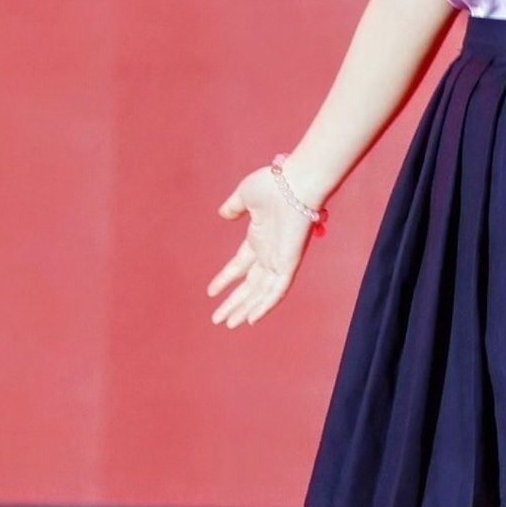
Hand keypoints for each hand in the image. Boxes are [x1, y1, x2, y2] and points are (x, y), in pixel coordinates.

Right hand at [205, 162, 321, 326]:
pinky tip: (252, 319)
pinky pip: (277, 291)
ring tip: (228, 324)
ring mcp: (279, 260)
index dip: (225, 280)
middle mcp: (269, 253)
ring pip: (260, 293)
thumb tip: (223, 214)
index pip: (240, 266)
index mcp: (259, 238)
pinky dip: (265, 306)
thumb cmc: (274, 184)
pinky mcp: (289, 264)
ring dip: (244, 309)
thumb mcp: (245, 196)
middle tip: (217, 319)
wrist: (295, 182)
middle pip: (248, 286)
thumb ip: (233, 207)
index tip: (210, 292)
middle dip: (232, 302)